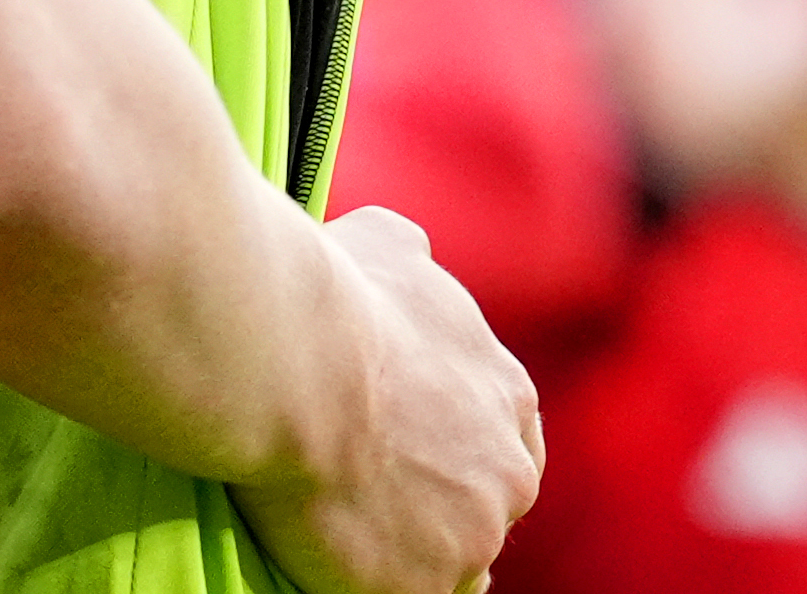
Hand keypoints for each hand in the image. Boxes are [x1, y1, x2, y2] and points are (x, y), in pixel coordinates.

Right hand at [241, 206, 540, 593]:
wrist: (297, 366)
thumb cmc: (336, 298)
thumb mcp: (388, 245)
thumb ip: (413, 258)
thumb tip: (414, 253)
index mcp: (508, 395)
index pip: (507, 437)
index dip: (462, 446)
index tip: (422, 449)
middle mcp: (509, 471)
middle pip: (489, 504)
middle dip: (450, 503)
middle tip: (387, 498)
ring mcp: (473, 534)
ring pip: (457, 560)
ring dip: (420, 549)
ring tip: (361, 533)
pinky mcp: (427, 584)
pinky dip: (385, 584)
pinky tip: (350, 564)